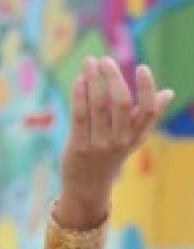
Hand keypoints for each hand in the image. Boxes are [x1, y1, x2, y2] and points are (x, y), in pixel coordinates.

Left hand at [59, 57, 173, 226]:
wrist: (87, 188)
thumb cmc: (110, 157)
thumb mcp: (132, 139)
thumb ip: (147, 116)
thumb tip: (168, 92)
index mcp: (136, 136)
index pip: (147, 111)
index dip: (147, 89)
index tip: (142, 68)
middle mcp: (120, 140)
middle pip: (120, 104)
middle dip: (113, 78)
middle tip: (106, 60)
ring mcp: (99, 144)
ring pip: (97, 107)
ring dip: (93, 81)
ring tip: (89, 62)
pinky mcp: (78, 147)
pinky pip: (80, 116)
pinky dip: (79, 96)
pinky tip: (79, 80)